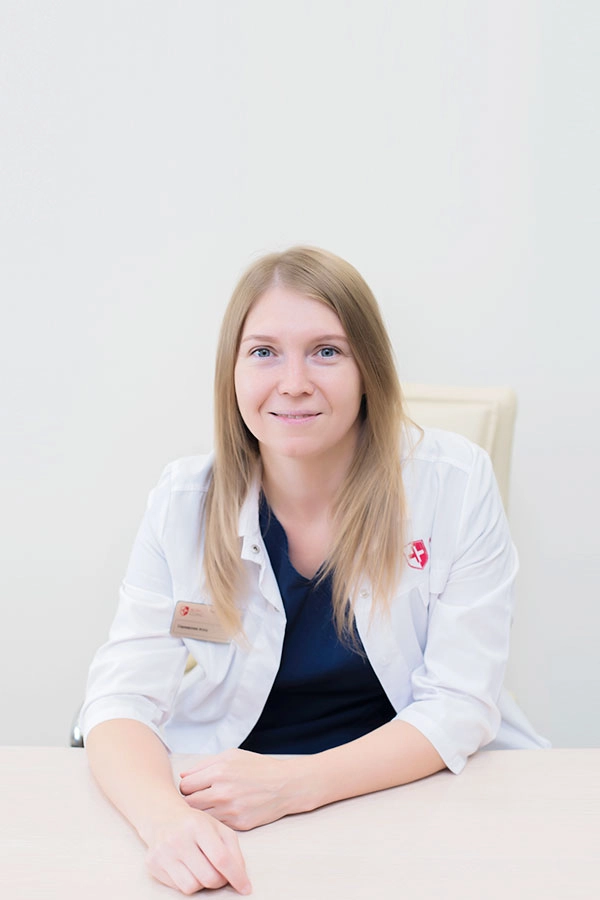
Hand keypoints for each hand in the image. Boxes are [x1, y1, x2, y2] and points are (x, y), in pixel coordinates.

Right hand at [143, 806, 251, 895]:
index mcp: (198, 825)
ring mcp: (164, 852)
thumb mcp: (218, 828)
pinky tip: (188, 868)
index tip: (245, 888)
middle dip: (220, 881)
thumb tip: (242, 880)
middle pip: (208, 877)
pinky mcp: (154, 864)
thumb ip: (233, 851)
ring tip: (202, 869)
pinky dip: (189, 882)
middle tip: (220, 874)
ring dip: (203, 883)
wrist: (163, 817)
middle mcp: (179, 838)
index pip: (221, 858)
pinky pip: (178, 888)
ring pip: (193, 887)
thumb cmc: (195, 824)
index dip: (236, 876)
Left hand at [179, 749, 308, 830]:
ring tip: (212, 805)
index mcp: (218, 771)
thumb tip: (183, 776)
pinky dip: (217, 820)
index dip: (187, 787)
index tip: (193, 787)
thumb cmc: (257, 767)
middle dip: (191, 801)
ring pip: (201, 817)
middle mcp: (222, 792)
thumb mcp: (231, 755)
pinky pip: (217, 824)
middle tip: (199, 798)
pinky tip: (225, 811)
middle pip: (189, 804)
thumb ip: (204, 765)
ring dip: (203, 813)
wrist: (285, 784)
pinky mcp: (238, 824)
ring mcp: (230, 810)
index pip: (185, 786)